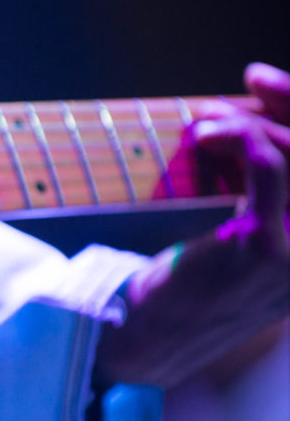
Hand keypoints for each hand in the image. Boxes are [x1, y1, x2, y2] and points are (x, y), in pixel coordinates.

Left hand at [97, 63, 289, 388]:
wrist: (145, 338)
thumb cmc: (180, 282)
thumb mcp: (235, 234)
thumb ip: (258, 190)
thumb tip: (247, 122)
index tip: (265, 84)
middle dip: (288, 104)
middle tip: (247, 82)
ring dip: (253, 121)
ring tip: (206, 120)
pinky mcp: (266, 251)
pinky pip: (270, 169)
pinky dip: (240, 138)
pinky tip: (205, 136)